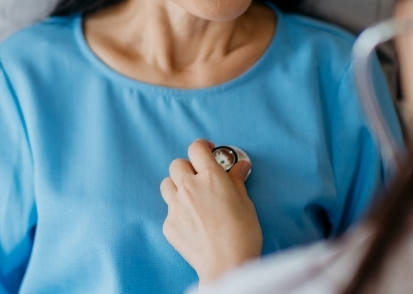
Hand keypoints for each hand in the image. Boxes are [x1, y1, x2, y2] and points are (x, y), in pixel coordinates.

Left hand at [160, 139, 262, 283]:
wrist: (227, 265)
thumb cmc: (242, 234)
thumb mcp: (245, 202)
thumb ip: (237, 180)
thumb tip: (240, 166)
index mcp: (211, 177)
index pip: (196, 148)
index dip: (203, 147)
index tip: (208, 152)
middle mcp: (189, 188)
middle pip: (177, 164)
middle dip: (188, 168)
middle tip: (200, 178)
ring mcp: (176, 206)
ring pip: (167, 184)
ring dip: (177, 186)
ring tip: (191, 198)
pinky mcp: (169, 224)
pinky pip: (168, 210)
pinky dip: (178, 212)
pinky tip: (192, 222)